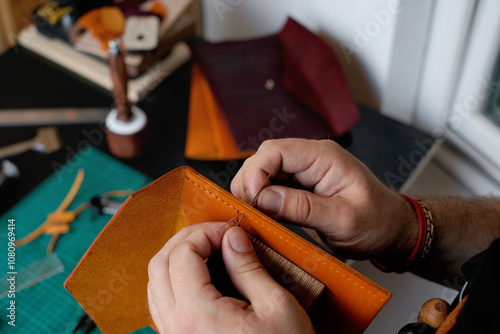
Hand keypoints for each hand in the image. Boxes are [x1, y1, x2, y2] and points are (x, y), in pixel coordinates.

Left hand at [147, 222, 313, 333]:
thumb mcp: (276, 307)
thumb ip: (249, 267)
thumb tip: (232, 237)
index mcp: (198, 315)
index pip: (183, 255)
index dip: (204, 233)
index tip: (227, 229)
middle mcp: (176, 327)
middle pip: (160, 265)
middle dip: (186, 239)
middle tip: (214, 232)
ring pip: (154, 284)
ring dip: (176, 258)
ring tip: (206, 250)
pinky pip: (161, 303)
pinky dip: (174, 280)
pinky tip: (199, 276)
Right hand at [231, 138, 416, 260]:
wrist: (391, 229)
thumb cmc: (377, 222)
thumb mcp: (342, 220)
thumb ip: (303, 208)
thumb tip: (263, 199)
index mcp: (324, 157)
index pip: (277, 151)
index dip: (257, 171)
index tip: (252, 199)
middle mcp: (311, 158)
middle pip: (265, 159)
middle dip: (250, 182)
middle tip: (248, 211)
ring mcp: (304, 171)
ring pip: (264, 172)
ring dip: (253, 192)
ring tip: (253, 215)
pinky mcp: (300, 185)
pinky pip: (272, 186)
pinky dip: (261, 200)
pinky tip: (261, 215)